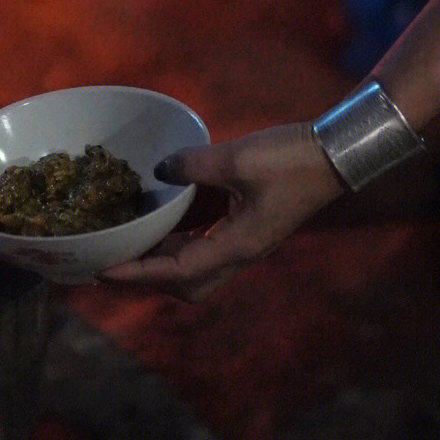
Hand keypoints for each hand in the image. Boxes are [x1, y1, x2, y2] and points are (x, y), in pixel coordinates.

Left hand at [101, 122, 346, 300]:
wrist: (335, 155)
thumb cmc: (290, 159)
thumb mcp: (235, 158)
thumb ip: (191, 165)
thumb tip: (159, 170)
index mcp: (238, 245)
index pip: (177, 272)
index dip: (138, 272)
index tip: (104, 271)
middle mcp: (242, 252)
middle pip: (188, 284)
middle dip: (150, 277)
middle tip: (115, 260)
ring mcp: (248, 240)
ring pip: (198, 267)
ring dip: (165, 259)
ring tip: (133, 242)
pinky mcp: (251, 225)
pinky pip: (209, 243)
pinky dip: (183, 238)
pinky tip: (167, 218)